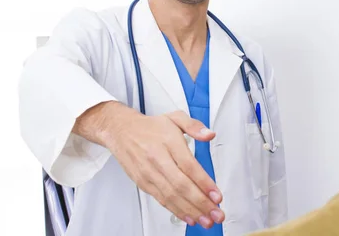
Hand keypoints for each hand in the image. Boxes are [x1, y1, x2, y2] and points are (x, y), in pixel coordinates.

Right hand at [106, 109, 224, 227]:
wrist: (121, 131)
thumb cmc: (150, 127)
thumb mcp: (175, 117)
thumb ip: (194, 126)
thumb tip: (209, 134)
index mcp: (168, 142)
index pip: (188, 166)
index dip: (203, 182)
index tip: (216, 194)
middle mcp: (158, 159)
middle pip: (181, 185)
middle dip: (201, 203)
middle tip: (216, 213)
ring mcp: (149, 173)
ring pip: (171, 196)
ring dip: (191, 211)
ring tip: (206, 220)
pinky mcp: (143, 183)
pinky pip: (161, 199)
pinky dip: (176, 210)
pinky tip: (189, 216)